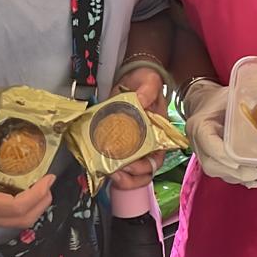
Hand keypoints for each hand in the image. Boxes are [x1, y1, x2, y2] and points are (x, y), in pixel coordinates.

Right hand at [0, 132, 55, 233]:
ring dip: (31, 208)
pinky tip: (15, 191)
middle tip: (49, 184)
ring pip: (13, 223)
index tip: (49, 178)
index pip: (18, 207)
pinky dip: (17, 209)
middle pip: (23, 221)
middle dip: (42, 204)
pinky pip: (2, 220)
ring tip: (37, 187)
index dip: (38, 194)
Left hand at [111, 65, 167, 188]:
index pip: (156, 159)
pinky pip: (112, 162)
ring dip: (120, 178)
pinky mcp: (114, 143)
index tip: (131, 165)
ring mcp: (130, 146)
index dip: (145, 167)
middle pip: (144, 172)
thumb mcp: (149, 81)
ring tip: (108, 173)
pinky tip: (98, 166)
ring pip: (129, 173)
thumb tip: (140, 102)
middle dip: (131, 178)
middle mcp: (146, 144)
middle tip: (116, 172)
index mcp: (158, 133)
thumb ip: (147, 90)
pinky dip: (105, 168)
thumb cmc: (144, 81)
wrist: (131, 78)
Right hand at [184, 78, 256, 187]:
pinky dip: (238, 179)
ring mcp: (203, 155)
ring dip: (240, 178)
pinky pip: (222, 174)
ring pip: (218, 173)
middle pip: (214, 165)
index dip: (224, 156)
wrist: (204, 103)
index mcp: (199, 126)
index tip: (242, 162)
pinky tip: (254, 180)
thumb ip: (243, 102)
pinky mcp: (211, 160)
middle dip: (238, 172)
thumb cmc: (217, 99)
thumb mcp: (228, 95)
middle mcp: (198, 144)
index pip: (209, 145)